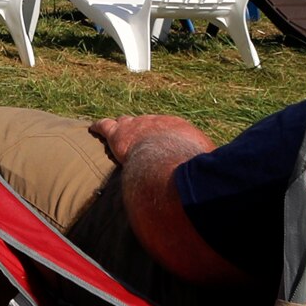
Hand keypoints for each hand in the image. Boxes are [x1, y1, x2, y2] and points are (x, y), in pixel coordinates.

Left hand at [89, 112, 212, 164]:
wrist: (170, 159)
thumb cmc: (191, 167)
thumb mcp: (204, 167)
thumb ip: (203, 171)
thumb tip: (212, 183)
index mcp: (178, 129)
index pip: (169, 131)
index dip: (163, 139)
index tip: (163, 146)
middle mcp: (157, 122)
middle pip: (147, 124)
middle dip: (143, 131)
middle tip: (140, 140)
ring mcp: (136, 126)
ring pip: (125, 123)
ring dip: (122, 128)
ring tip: (117, 131)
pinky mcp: (118, 134)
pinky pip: (106, 126)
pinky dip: (99, 127)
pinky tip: (93, 128)